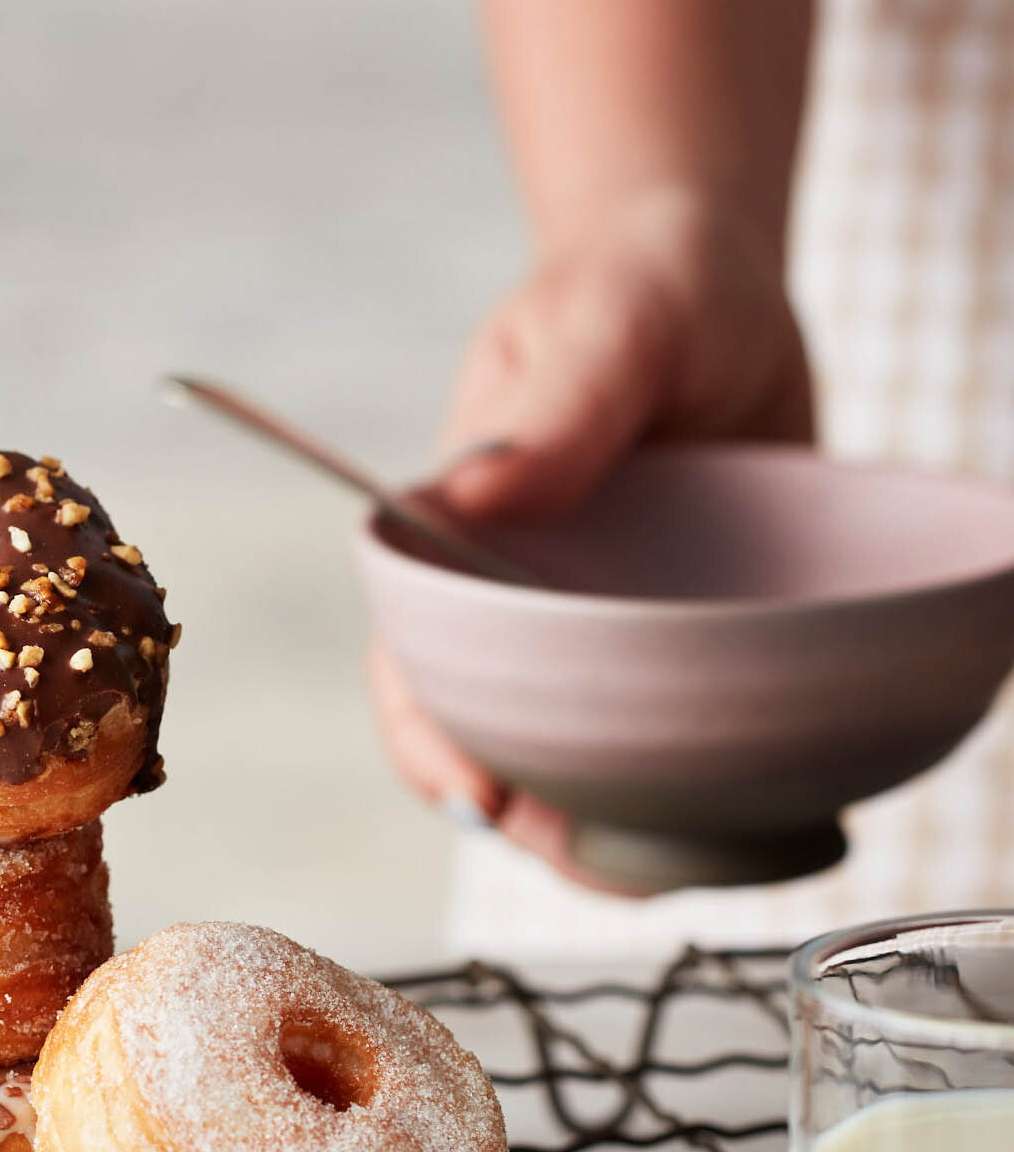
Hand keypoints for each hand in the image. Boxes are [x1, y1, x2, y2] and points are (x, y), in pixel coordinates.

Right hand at [373, 184, 813, 888]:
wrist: (723, 289)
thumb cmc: (645, 281)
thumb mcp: (608, 317)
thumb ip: (554, 405)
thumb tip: (462, 501)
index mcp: (450, 546)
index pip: (409, 672)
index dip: (433, 748)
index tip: (485, 801)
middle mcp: (503, 611)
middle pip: (485, 751)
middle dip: (533, 829)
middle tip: (617, 867)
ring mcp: (582, 642)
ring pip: (572, 771)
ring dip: (613, 837)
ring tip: (685, 870)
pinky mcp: (660, 654)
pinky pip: (658, 747)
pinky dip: (688, 800)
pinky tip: (741, 829)